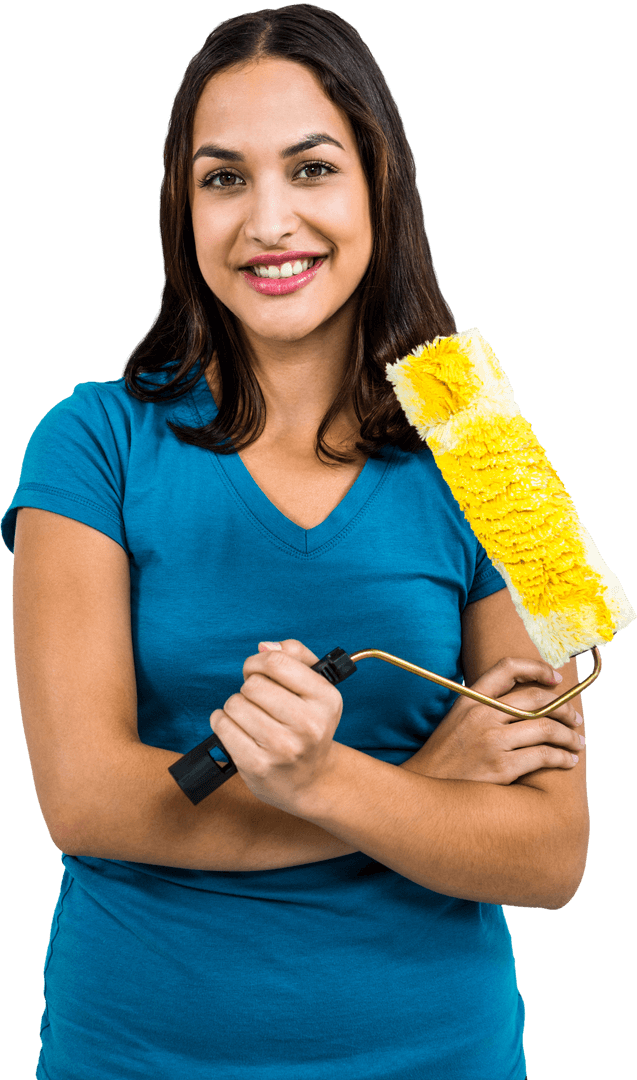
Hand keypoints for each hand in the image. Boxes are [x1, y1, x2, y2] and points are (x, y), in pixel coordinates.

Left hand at [209, 639, 343, 812]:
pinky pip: (223, 726)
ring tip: (250, 716)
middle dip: (248, 687)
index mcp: (326, 700)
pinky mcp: (257, 765)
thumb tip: (264, 646)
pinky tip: (235, 728)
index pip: (277, 663)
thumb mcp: (316, 689)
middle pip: (253, 684)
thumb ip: (295, 656)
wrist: (310, 780)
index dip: (258, 661)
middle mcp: (308, 725)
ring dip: (236, 706)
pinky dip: (222, 722)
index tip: (256, 669)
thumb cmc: (307, 726)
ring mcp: (282, 748)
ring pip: (235, 704)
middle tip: (257, 699)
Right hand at [402, 656, 583, 784]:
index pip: (507, 668)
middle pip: (537, 699)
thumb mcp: (457, 721)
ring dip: (570, 736)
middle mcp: (481, 715)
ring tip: (577, 742)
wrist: (426, 794)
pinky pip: (544, 756)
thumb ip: (484, 706)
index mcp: (470, 699)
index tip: (555, 679)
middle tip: (575, 718)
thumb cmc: (445, 758)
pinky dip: (563, 758)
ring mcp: (492, 741)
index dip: (536, 668)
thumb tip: (524, 701)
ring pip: (547, 728)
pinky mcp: (501, 768)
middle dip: (564, 708)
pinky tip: (568, 761)